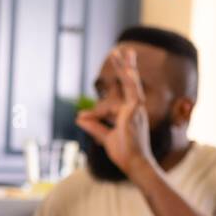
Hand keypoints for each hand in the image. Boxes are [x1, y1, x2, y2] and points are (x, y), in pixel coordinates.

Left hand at [75, 47, 154, 179]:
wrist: (135, 164)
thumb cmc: (125, 154)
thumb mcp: (105, 138)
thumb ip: (94, 126)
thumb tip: (79, 117)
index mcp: (130, 115)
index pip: (118, 99)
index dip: (103, 101)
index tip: (88, 107)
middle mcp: (135, 109)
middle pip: (130, 83)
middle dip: (125, 67)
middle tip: (122, 50)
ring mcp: (136, 110)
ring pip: (131, 83)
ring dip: (126, 66)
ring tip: (122, 51)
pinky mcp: (134, 111)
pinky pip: (132, 91)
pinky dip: (129, 79)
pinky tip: (126, 67)